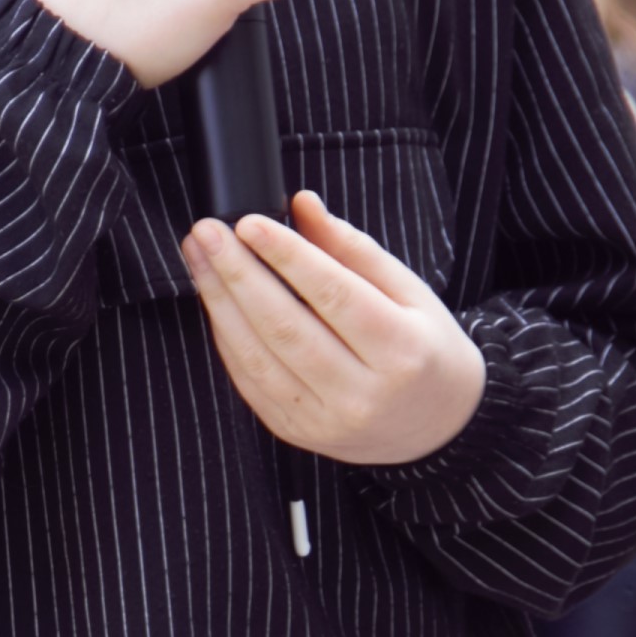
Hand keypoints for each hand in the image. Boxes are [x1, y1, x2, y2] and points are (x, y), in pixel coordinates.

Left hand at [180, 189, 486, 465]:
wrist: (435, 426)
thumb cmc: (424, 348)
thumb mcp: (409, 292)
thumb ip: (354, 249)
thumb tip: (303, 205)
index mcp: (401, 351)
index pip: (333, 295)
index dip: (286, 256)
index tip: (248, 222)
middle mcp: (361, 393)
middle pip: (285, 326)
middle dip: (237, 274)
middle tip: (206, 232)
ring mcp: (324, 420)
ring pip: (257, 356)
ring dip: (219, 302)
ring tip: (200, 258)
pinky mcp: (295, 431)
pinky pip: (249, 380)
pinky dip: (227, 336)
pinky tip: (215, 300)